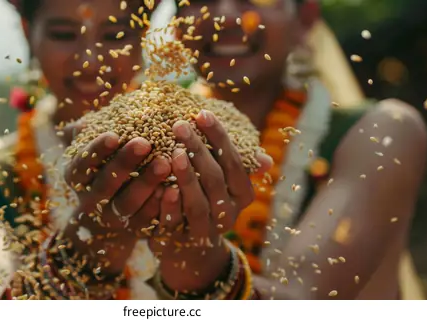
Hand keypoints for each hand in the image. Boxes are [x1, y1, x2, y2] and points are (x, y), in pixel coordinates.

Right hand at [63, 131, 170, 276]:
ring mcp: (112, 217)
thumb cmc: (102, 165)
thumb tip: (82, 122)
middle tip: (144, 143)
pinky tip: (176, 187)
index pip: (81, 164)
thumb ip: (86, 134)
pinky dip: (160, 205)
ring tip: (166, 163)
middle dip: (124, 164)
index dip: (96, 151)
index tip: (114, 135)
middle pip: (105, 184)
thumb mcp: (91, 149)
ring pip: (127, 204)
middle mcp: (90, 200)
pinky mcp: (134, 229)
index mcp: (76, 176)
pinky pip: (147, 221)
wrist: (107, 213)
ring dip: (146, 184)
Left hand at [149, 110, 271, 291]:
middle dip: (197, 150)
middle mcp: (228, 214)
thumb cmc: (206, 200)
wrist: (189, 249)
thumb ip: (233, 164)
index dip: (219, 137)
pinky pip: (175, 223)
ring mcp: (205, 230)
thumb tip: (266, 159)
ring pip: (197, 202)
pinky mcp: (180, 241)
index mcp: (243, 194)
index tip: (202, 113)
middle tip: (179, 125)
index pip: (234, 162)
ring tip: (173, 153)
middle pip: (214, 178)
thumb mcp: (224, 183)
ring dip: (186, 177)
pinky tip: (161, 188)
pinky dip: (169, 206)